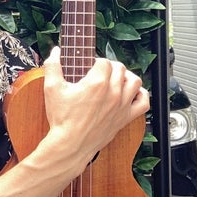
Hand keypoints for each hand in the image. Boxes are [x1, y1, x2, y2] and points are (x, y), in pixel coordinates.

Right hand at [42, 47, 149, 162]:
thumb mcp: (52, 88)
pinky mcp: (125, 118)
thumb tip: (55, 51)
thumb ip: (52, 66)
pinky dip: (140, 94)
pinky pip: (144, 102)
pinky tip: (130, 93)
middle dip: (109, 66)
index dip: (95, 61)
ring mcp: (121, 106)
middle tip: (99, 71)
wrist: (70, 145)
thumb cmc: (62, 119)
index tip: (88, 67)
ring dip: (126, 76)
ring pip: (135, 81)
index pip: (104, 61)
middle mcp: (113, 92)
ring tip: (115, 79)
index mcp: (97, 83)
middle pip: (120, 67)